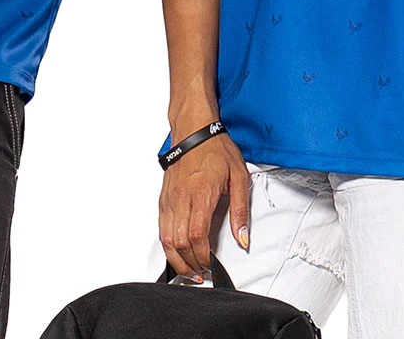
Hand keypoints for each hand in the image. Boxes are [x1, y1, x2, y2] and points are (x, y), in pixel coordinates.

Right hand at [159, 132, 250, 278]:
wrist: (194, 130)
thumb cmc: (216, 149)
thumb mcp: (239, 176)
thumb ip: (240, 210)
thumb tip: (242, 238)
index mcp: (201, 193)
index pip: (197, 235)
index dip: (203, 256)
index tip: (212, 265)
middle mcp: (182, 197)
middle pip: (180, 242)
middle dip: (190, 264)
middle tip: (202, 273)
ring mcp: (170, 198)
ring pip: (166, 238)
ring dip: (177, 259)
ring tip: (189, 270)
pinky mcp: (164, 198)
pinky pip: (161, 228)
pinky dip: (167, 245)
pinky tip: (176, 251)